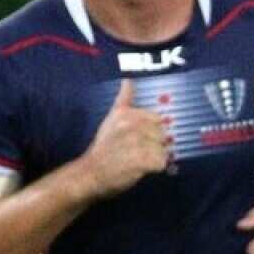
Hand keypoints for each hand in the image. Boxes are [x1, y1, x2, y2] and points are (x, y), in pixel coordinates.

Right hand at [80, 79, 169, 198]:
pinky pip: (161, 163)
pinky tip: (140, 168)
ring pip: (163, 149)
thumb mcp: (111, 119)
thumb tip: (128, 80)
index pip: (156, 119)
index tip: (136, 139)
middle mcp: (133, 124)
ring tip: (135, 161)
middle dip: (153, 145)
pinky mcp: (143, 159)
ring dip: (153, 158)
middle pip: (162, 134)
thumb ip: (124, 100)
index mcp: (126, 113)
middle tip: (133, 152)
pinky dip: (154, 169)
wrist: (90, 173)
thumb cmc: (103, 148)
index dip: (150, 131)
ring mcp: (138, 142)